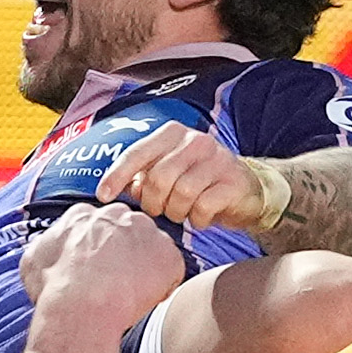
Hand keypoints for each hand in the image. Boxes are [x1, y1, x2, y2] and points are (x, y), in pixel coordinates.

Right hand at [20, 203, 184, 327]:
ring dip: (145, 270)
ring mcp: (147, 232)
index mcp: (85, 215)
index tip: (97, 270)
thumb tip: (48, 248)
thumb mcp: (33, 261)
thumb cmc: (55, 288)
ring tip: (129, 295)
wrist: (81, 305)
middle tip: (115, 283)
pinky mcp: (169, 255)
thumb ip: (47, 247)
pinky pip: (172, 271)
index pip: (99, 226)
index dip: (100, 251)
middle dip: (125, 256)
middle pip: (128, 233)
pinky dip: (163, 287)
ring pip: (151, 250)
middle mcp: (118, 215)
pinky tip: (145, 300)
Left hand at [93, 122, 264, 229]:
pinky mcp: (232, 182)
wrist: (248, 189)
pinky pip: (203, 207)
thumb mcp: (169, 173)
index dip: (116, 176)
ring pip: (181, 194)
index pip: (137, 153)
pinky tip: (201, 217)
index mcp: (173, 134)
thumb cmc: (200, 182)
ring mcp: (217, 160)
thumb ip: (145, 177)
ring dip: (176, 212)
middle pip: (158, 178)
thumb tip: (129, 188)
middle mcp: (195, 141)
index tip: (103, 196)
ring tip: (182, 213)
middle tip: (160, 211)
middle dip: (154, 203)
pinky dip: (197, 219)